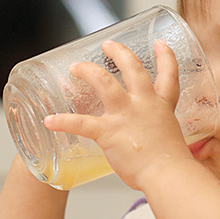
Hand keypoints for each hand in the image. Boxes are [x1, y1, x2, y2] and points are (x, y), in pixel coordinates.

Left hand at [43, 40, 192, 189]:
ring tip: (75, 67)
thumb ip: (155, 135)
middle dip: (119, 52)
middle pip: (132, 68)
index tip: (158, 43)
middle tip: (108, 45)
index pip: (168, 75)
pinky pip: (80, 123)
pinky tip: (49, 120)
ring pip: (104, 82)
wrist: (168, 175)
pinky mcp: (108, 132)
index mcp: (161, 107)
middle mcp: (143, 104)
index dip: (164, 56)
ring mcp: (125, 116)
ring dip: (88, 71)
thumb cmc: (170, 166)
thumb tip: (146, 146)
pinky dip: (63, 121)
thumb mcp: (169, 140)